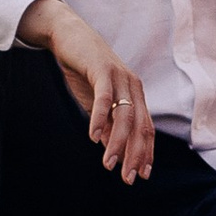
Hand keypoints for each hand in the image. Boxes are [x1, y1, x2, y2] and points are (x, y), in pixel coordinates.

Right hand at [18, 0, 154, 180]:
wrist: (69, 36)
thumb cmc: (83, 70)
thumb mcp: (96, 102)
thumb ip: (106, 124)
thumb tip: (111, 149)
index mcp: (135, 94)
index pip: (146, 129)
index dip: (146, 152)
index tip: (142, 175)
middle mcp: (133, 86)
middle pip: (140, 126)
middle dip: (135, 155)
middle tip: (128, 178)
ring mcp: (119, 77)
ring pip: (124, 116)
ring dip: (117, 143)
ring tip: (108, 164)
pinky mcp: (102, 69)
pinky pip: (104, 98)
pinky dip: (99, 118)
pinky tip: (92, 137)